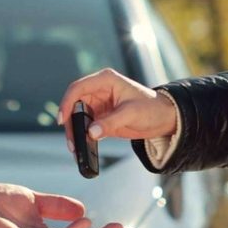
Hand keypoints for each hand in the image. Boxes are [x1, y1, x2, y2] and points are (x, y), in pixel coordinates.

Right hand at [57, 68, 176, 149]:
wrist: (164, 118)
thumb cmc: (152, 108)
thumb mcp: (132, 114)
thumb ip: (111, 122)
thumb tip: (91, 132)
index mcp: (105, 80)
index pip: (78, 88)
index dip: (67, 103)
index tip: (63, 120)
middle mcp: (99, 90)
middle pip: (74, 104)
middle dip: (70, 122)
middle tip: (71, 140)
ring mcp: (99, 105)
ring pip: (78, 117)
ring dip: (74, 131)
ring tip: (75, 147)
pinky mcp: (101, 118)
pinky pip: (86, 127)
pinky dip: (82, 137)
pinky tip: (82, 147)